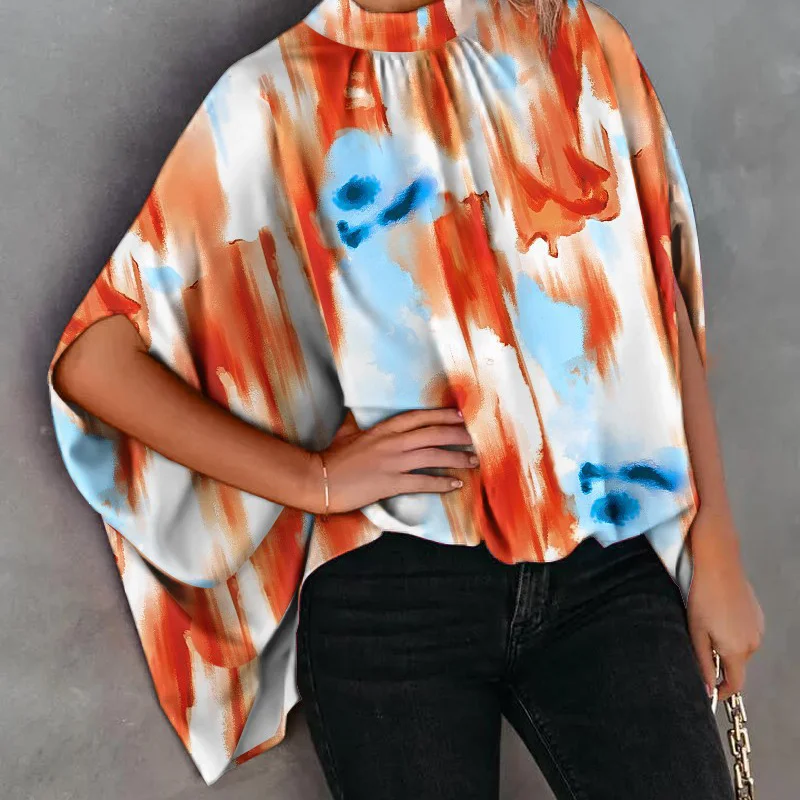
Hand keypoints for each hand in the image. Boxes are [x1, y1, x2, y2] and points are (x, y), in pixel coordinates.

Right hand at [303, 407, 477, 514]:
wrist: (318, 479)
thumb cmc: (331, 457)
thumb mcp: (346, 432)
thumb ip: (356, 423)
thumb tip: (354, 413)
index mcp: (384, 428)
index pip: (420, 417)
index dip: (443, 415)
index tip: (461, 414)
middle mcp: (392, 442)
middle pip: (433, 434)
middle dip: (458, 434)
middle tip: (477, 437)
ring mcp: (392, 462)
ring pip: (433, 456)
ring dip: (456, 458)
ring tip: (473, 460)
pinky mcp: (390, 483)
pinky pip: (423, 482)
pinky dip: (442, 483)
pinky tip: (456, 484)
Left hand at [686, 507, 764, 701]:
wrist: (718, 565)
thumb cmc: (702, 597)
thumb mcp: (695, 632)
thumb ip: (703, 662)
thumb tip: (707, 688)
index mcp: (737, 651)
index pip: (735, 684)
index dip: (723, 691)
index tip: (711, 692)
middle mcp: (753, 643)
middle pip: (736, 664)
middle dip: (720, 661)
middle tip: (701, 644)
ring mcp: (759, 628)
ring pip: (740, 647)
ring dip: (726, 644)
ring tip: (708, 623)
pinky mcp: (758, 614)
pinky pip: (745, 632)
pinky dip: (733, 630)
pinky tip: (719, 613)